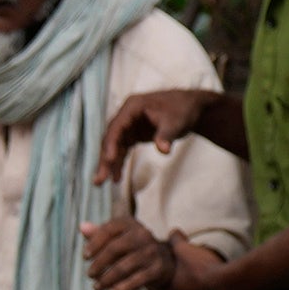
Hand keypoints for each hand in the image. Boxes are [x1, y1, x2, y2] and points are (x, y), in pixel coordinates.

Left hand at [80, 217, 183, 289]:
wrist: (163, 261)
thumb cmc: (131, 248)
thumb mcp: (117, 238)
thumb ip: (99, 234)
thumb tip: (82, 227)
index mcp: (129, 224)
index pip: (108, 230)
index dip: (94, 243)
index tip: (85, 257)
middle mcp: (142, 234)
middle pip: (115, 248)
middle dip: (99, 263)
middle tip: (90, 275)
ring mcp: (151, 252)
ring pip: (124, 267)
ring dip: (107, 279)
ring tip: (97, 287)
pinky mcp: (157, 269)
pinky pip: (137, 280)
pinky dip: (123, 288)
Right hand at [98, 83, 224, 184]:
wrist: (190, 108)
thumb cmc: (183, 110)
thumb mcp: (177, 122)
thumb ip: (167, 135)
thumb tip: (163, 150)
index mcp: (133, 106)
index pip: (117, 126)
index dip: (112, 143)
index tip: (110, 159)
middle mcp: (126, 115)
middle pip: (111, 138)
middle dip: (105, 159)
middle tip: (99, 179)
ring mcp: (128, 125)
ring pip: (114, 146)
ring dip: (109, 164)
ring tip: (101, 183)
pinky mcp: (132, 134)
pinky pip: (122, 150)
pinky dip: (119, 163)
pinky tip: (116, 178)